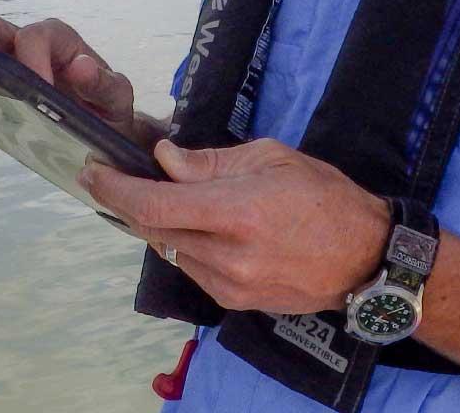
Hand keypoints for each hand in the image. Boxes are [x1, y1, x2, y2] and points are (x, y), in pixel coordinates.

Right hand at [0, 11, 163, 149]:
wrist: (98, 130)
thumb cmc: (105, 109)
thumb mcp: (116, 100)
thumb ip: (103, 84)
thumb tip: (81, 67)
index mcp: (59, 41)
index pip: (36, 35)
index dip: (32, 57)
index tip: (38, 88)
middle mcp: (26, 42)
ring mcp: (4, 59)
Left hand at [79, 137, 391, 314]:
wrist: (366, 258)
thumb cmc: (325, 198)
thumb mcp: (271, 158)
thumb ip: (211, 162)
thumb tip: (165, 160)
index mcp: (236, 211)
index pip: (153, 205)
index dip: (115, 189)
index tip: (92, 172)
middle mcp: (226, 254)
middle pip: (153, 229)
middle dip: (129, 203)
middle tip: (116, 178)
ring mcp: (229, 284)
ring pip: (169, 249)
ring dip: (158, 224)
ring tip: (167, 198)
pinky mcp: (234, 300)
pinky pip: (190, 267)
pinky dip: (183, 243)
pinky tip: (198, 226)